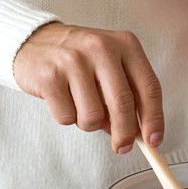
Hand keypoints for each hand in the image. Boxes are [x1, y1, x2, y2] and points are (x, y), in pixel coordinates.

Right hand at [13, 22, 163, 154]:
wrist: (33, 41)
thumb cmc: (78, 58)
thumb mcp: (109, 64)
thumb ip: (126, 92)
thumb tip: (138, 133)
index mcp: (125, 43)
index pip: (149, 86)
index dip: (154, 118)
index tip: (154, 140)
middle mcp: (102, 48)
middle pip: (124, 105)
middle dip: (125, 134)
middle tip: (121, 147)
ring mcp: (74, 61)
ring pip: (93, 117)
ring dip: (88, 122)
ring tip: (79, 104)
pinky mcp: (50, 76)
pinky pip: (67, 117)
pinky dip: (66, 116)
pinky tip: (61, 97)